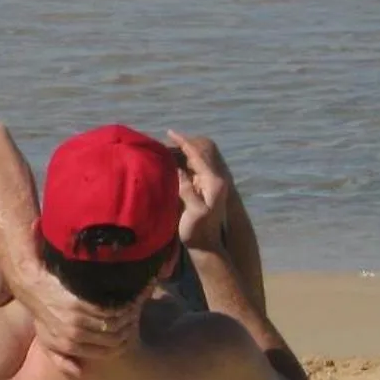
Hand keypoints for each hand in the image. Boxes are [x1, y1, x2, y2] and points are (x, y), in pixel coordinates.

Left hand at [17, 256, 141, 363]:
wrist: (31, 284)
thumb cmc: (42, 312)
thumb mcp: (47, 341)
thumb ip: (62, 360)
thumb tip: (80, 373)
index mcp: (69, 346)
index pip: (106, 352)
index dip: (122, 344)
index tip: (129, 334)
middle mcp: (74, 335)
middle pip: (114, 337)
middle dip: (128, 329)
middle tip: (134, 318)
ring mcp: (76, 319)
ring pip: (113, 322)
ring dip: (126, 315)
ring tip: (132, 307)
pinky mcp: (78, 303)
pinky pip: (106, 308)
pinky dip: (118, 304)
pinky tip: (124, 298)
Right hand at [166, 129, 231, 252]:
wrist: (206, 247)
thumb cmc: (199, 232)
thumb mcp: (194, 212)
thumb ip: (187, 190)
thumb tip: (177, 171)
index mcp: (214, 183)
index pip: (198, 156)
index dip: (184, 143)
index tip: (170, 132)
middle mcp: (214, 180)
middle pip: (200, 154)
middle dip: (184, 145)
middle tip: (165, 140)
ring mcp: (210, 185)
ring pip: (196, 161)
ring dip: (182, 153)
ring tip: (164, 149)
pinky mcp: (204, 190)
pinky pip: (193, 169)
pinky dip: (182, 162)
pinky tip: (171, 163)